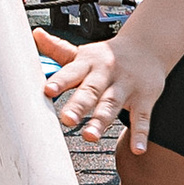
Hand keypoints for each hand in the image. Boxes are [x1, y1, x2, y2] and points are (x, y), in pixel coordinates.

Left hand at [32, 24, 166, 153]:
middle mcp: (106, 74)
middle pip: (91, 90)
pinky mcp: (145, 99)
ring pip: (112, 105)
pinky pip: (142, 118)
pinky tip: (137, 149)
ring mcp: (126, 87)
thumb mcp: (83, 53)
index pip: (71, 71)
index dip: (60, 81)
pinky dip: (140, 134)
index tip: (48, 91)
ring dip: (101, 121)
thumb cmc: (107, 57)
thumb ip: (58, 49)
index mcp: (88, 63)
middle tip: (66, 119)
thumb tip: (36, 34)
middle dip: (79, 105)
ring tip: (90, 136)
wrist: (147, 48)